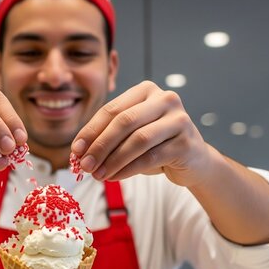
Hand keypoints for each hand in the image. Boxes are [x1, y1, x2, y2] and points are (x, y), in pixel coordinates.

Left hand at [71, 81, 211, 186]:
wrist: (193, 161)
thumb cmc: (156, 145)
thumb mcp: (130, 136)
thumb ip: (107, 138)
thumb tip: (79, 153)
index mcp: (146, 91)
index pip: (112, 109)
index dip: (91, 130)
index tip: (75, 150)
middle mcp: (165, 99)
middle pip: (124, 122)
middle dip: (100, 146)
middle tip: (84, 166)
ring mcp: (179, 119)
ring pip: (138, 140)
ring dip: (113, 160)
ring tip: (98, 175)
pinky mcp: (186, 142)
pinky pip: (151, 157)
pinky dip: (128, 169)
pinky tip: (115, 177)